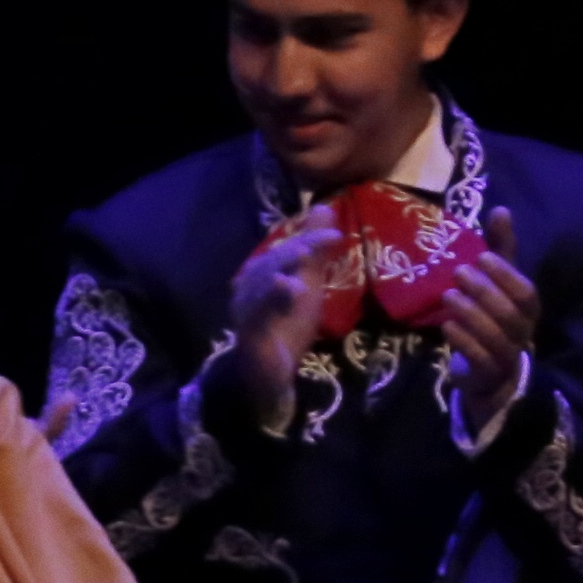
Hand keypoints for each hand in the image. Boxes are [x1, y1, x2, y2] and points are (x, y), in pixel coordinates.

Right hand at [204, 211, 352, 430]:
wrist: (269, 375)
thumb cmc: (286, 325)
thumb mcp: (306, 283)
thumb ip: (314, 250)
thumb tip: (325, 207)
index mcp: (262, 273)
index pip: (284, 248)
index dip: (307, 236)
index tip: (334, 233)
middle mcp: (250, 287)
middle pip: (272, 260)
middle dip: (299, 246)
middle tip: (326, 239)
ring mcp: (248, 309)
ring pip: (263, 280)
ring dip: (284, 264)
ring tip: (305, 254)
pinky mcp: (251, 332)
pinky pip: (258, 312)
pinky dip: (271, 297)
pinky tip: (286, 285)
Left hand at [431, 212, 539, 403]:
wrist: (488, 372)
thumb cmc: (493, 317)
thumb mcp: (497, 282)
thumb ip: (501, 249)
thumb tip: (501, 209)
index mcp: (528, 309)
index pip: (526, 292)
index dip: (505, 274)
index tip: (481, 256)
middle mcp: (522, 332)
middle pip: (510, 313)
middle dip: (484, 291)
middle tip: (458, 273)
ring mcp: (506, 356)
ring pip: (494, 336)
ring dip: (469, 313)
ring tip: (447, 296)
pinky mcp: (488, 374)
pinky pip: (479, 358)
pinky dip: (463, 340)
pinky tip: (447, 326)